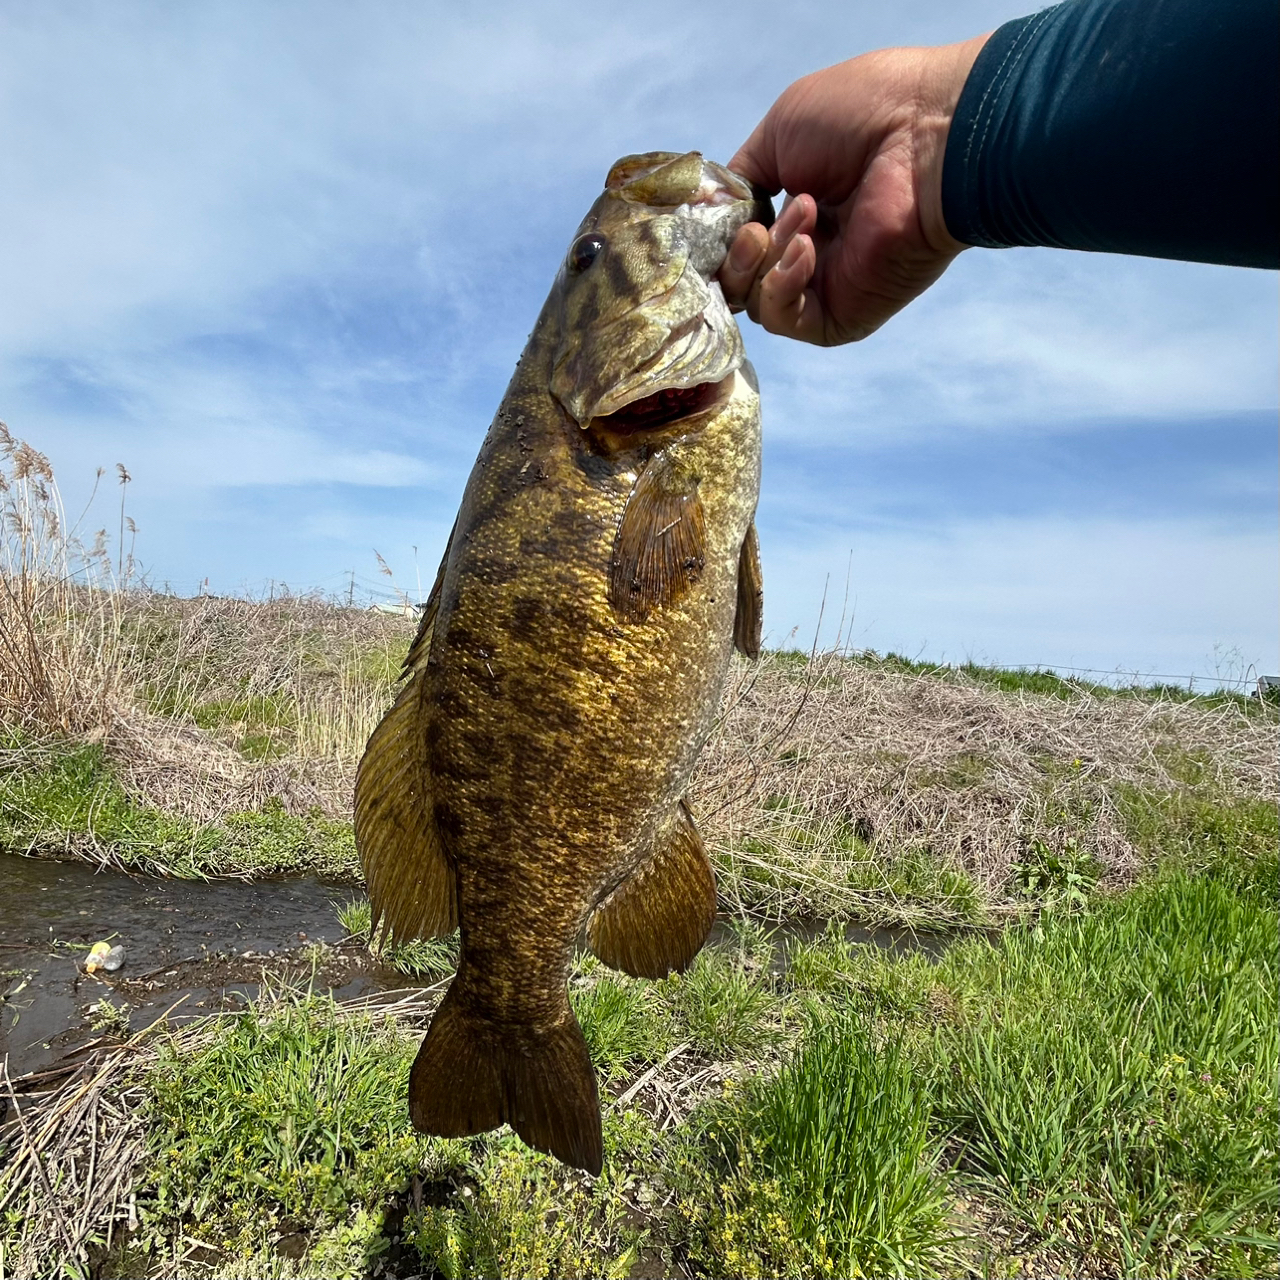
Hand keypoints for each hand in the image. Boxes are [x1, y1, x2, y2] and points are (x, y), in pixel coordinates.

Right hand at [721, 35, 989, 344]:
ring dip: (764, 257)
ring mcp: (824, 287)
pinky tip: (806, 248)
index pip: (737, 243)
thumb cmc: (861, 119)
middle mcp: (810, 252)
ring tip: (805, 215)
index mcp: (798, 210)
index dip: (719, 235)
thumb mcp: (780, 132)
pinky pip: (783, 318)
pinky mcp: (838, 318)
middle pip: (738, 279)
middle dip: (738, 250)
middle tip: (762, 221)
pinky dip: (781, 285)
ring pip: (754, 301)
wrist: (922, 138)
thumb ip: (740, 179)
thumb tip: (713, 212)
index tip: (714, 216)